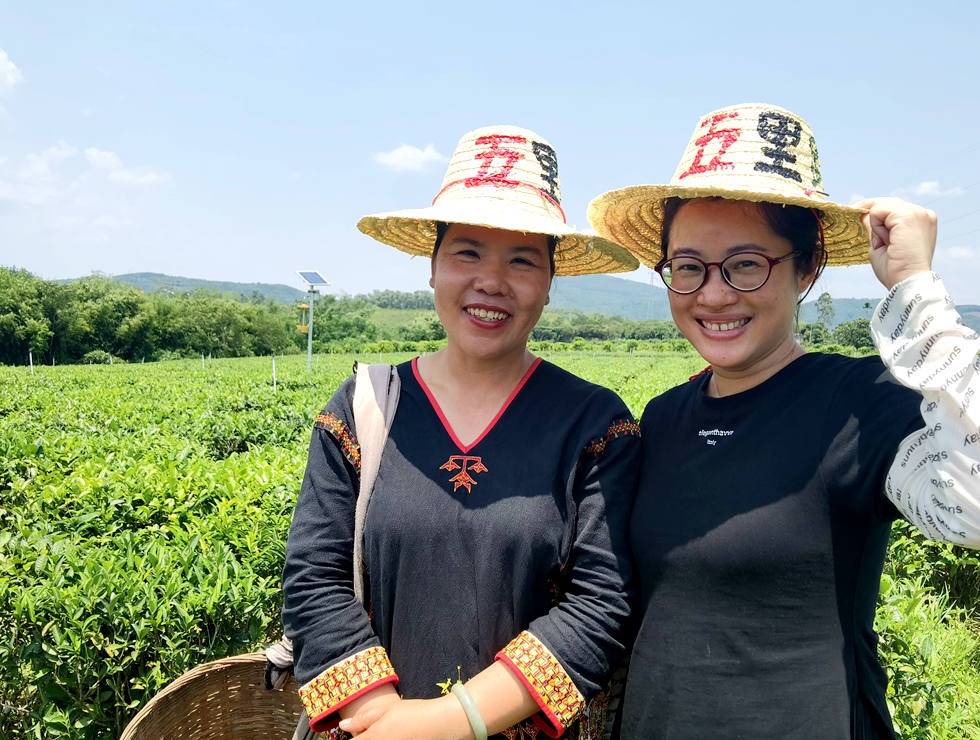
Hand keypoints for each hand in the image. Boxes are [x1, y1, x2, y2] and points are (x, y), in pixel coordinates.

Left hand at [340, 696, 471, 739]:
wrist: (440, 724)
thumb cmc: (414, 714)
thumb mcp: (386, 710)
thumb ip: (362, 719)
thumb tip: (343, 726)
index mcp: (373, 738)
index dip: (353, 737)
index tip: (357, 733)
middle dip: (364, 738)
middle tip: (370, 730)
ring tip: (388, 732)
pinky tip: (395, 736)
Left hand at [853, 197, 936, 289]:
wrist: (907, 281)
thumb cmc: (897, 270)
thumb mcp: (882, 244)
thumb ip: (875, 228)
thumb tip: (864, 214)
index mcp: (921, 221)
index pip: (894, 208)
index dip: (875, 213)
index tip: (858, 216)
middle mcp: (923, 213)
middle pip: (888, 203)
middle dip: (873, 217)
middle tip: (874, 239)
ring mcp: (917, 212)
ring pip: (882, 206)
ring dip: (877, 226)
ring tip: (887, 243)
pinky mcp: (908, 215)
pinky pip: (879, 211)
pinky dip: (876, 227)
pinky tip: (887, 240)